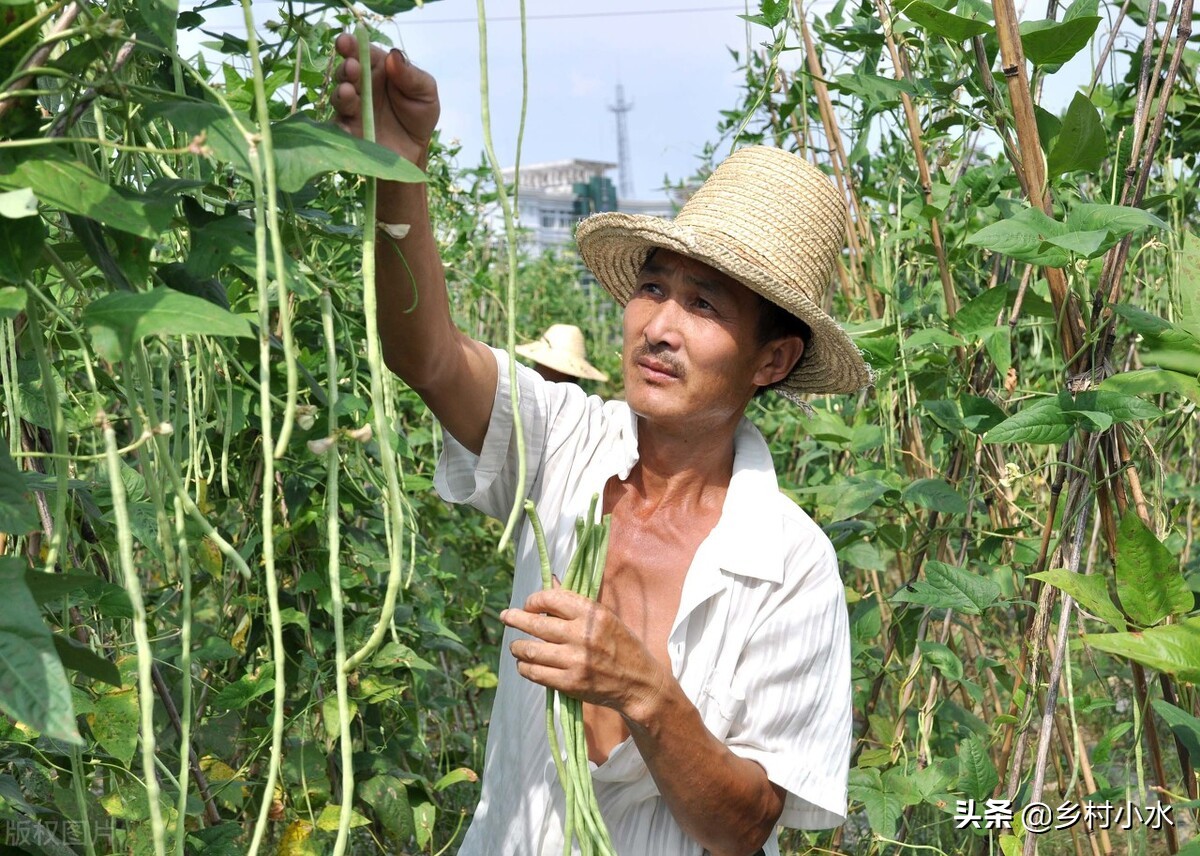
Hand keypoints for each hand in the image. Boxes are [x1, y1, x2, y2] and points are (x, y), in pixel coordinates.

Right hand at [331, 32, 439, 167]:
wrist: (415, 151)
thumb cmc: (418, 115)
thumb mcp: (425, 93)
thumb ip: (412, 75)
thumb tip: (394, 55)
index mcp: (377, 69)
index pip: (362, 52)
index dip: (351, 45)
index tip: (346, 42)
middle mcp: (360, 86)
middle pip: (346, 72)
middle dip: (347, 68)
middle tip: (352, 67)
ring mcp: (352, 109)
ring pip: (339, 97)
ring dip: (341, 93)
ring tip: (348, 92)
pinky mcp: (348, 132)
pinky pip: (338, 128)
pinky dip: (340, 127)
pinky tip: (347, 128)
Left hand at [501, 589, 667, 721]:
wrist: (639, 683)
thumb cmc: (622, 646)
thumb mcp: (604, 617)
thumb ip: (574, 602)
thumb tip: (550, 580)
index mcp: (592, 613)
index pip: (551, 599)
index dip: (534, 601)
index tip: (529, 605)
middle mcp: (582, 635)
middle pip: (535, 624)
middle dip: (515, 619)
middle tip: (506, 617)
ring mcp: (574, 660)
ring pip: (530, 650)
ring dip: (517, 646)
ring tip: (515, 646)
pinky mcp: (569, 683)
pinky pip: (535, 672)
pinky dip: (524, 667)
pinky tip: (524, 664)